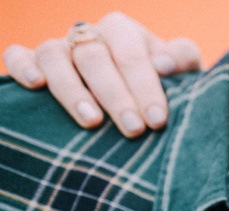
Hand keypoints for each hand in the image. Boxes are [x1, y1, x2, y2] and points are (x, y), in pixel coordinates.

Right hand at [4, 13, 200, 136]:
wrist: (134, 103)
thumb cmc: (160, 91)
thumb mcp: (181, 76)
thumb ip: (181, 62)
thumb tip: (165, 64)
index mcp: (124, 32)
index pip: (131, 53)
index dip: (145, 85)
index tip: (157, 120)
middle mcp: (88, 35)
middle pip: (94, 56)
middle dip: (115, 95)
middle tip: (133, 129)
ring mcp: (59, 48)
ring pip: (54, 55)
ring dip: (71, 89)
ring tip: (91, 121)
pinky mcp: (32, 63)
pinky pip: (17, 56)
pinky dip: (22, 66)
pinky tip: (36, 85)